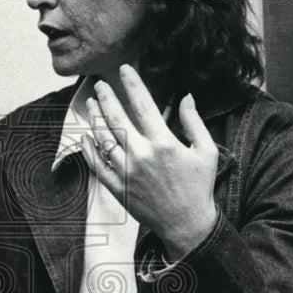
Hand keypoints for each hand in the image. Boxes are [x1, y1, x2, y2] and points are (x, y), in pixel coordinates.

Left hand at [79, 64, 219, 258]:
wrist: (187, 224)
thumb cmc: (199, 187)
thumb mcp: (206, 151)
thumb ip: (194, 122)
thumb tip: (186, 96)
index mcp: (164, 143)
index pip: (143, 105)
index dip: (132, 83)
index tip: (124, 68)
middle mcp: (142, 155)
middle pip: (117, 118)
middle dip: (106, 96)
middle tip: (100, 83)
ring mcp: (127, 172)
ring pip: (104, 139)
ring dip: (95, 118)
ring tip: (91, 103)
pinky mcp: (118, 188)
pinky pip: (97, 165)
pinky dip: (89, 149)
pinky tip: (86, 136)